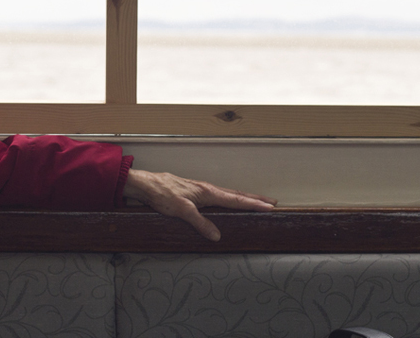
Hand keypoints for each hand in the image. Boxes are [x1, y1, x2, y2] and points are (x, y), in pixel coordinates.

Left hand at [122, 169, 276, 241]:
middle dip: (254, 199)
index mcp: (208, 192)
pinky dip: (230, 199)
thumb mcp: (182, 211)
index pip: (236, 199)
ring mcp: (202, 190)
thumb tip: (216, 235)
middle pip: (236, 194)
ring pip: (228, 194)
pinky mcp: (195, 193)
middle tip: (271, 203)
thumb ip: (200, 222)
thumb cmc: (163, 193)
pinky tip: (228, 203)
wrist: (147, 185)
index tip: (269, 206)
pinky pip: (219, 196)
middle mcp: (207, 189)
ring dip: (243, 198)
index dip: (253, 204)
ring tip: (255, 202)